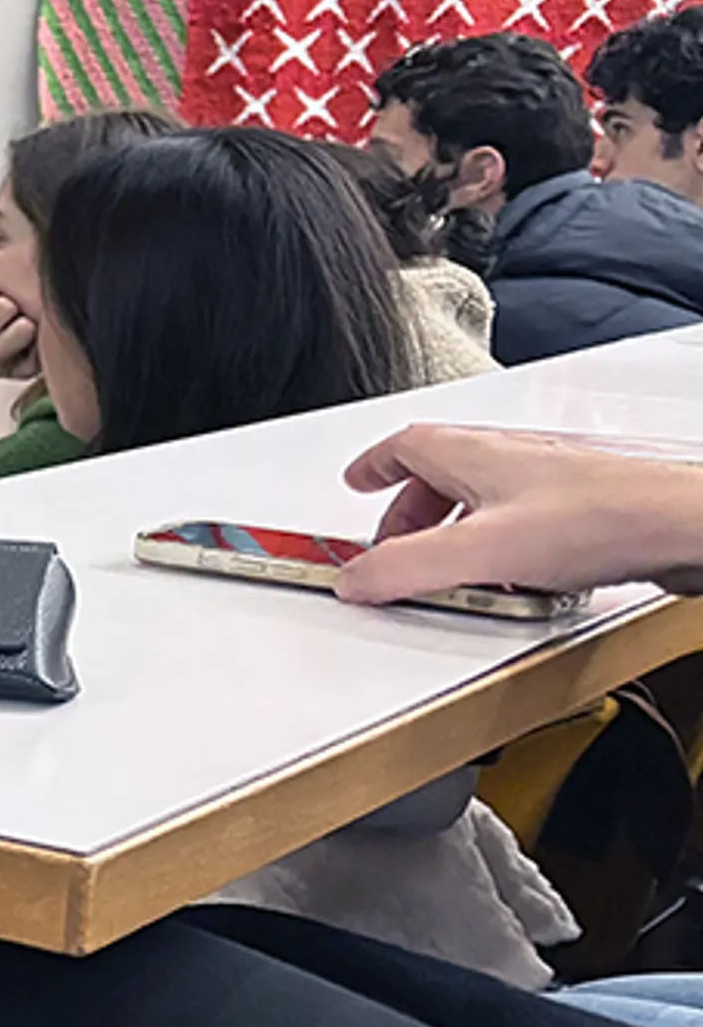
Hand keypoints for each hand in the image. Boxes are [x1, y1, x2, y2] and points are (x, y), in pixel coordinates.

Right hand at [336, 425, 702, 606]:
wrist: (681, 525)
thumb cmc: (600, 519)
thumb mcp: (479, 552)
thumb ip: (406, 568)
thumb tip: (356, 579)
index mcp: (476, 455)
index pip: (406, 446)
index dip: (374, 466)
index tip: (356, 482)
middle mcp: (512, 460)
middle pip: (442, 475)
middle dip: (410, 511)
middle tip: (396, 544)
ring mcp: (551, 484)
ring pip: (484, 500)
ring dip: (457, 531)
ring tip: (451, 568)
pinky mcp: (583, 511)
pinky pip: (524, 524)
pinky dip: (502, 547)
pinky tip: (513, 580)